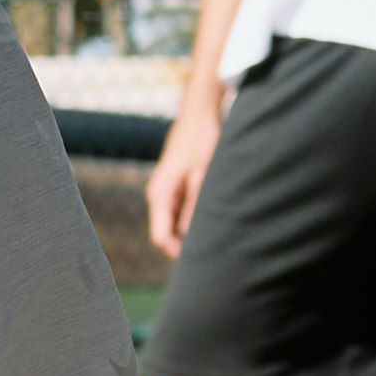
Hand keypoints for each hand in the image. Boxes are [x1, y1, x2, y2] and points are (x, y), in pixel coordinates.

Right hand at [145, 82, 217, 260]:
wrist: (200, 113)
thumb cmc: (202, 140)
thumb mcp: (203, 172)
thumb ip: (195, 204)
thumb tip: (190, 235)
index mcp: (160, 194)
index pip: (160, 237)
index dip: (178, 254)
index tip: (201, 262)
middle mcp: (159, 195)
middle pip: (166, 234)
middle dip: (185, 246)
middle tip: (212, 256)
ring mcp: (167, 191)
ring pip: (174, 224)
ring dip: (190, 232)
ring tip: (216, 239)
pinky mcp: (176, 187)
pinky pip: (180, 212)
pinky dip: (193, 219)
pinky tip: (213, 220)